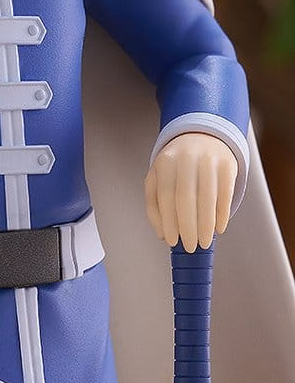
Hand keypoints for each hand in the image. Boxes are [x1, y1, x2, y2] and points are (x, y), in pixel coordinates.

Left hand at [144, 132, 236, 251]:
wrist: (203, 136)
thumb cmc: (177, 166)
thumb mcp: (159, 177)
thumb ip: (155, 203)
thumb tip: (162, 233)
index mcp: (165, 161)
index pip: (166, 195)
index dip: (169, 221)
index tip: (172, 241)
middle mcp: (186, 158)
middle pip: (186, 197)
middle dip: (188, 226)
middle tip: (191, 246)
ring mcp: (208, 159)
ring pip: (207, 198)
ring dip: (206, 225)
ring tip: (204, 241)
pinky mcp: (228, 164)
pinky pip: (225, 194)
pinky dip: (222, 214)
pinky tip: (219, 228)